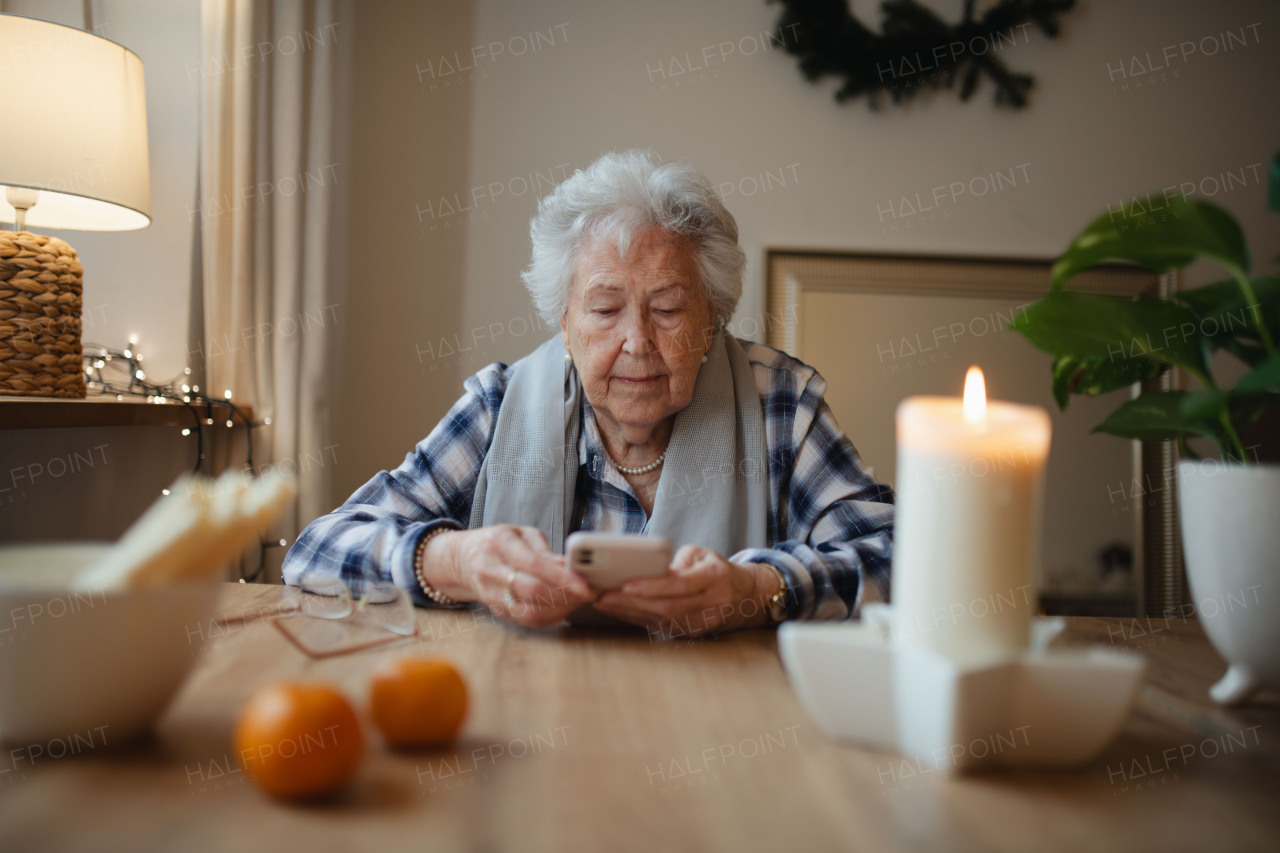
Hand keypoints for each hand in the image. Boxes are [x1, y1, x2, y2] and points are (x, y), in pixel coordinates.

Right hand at [426, 525, 594, 628]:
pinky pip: (527, 620)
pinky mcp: (496, 610)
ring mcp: (490, 594)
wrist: (462, 559)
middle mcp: (490, 570)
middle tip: (588, 592)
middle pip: (532, 592)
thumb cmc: (498, 542)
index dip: (562, 578)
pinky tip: (564, 607)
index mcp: (499, 544)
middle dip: (566, 596)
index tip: (585, 585)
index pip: (533, 565)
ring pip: (530, 611)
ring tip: (579, 600)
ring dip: (561, 609)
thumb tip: (570, 567)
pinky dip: (550, 616)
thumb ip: (545, 551)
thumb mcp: (521, 534)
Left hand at [591, 545, 776, 636]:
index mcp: (715, 577)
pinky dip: (637, 619)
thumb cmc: (716, 569)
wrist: (744, 596)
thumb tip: (642, 570)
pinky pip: (661, 628)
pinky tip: (618, 611)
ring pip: (661, 621)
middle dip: (630, 603)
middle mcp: (712, 603)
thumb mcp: (702, 554)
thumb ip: (675, 561)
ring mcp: (703, 622)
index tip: (625, 584)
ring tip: (603, 602)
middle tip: (602, 596)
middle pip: (666, 608)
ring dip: (628, 613)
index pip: (680, 584)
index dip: (652, 586)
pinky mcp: (693, 634)